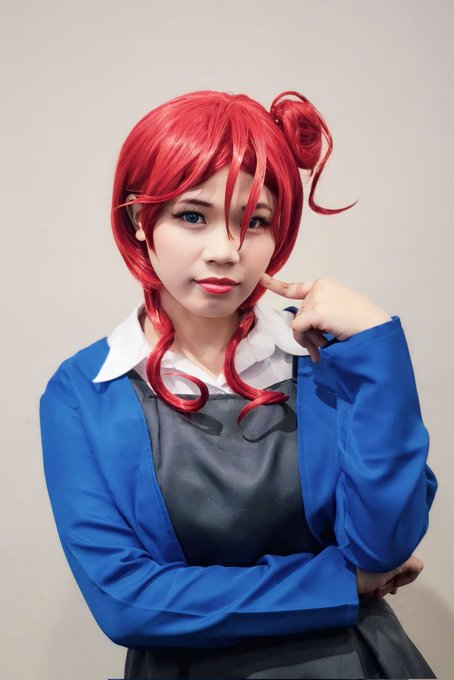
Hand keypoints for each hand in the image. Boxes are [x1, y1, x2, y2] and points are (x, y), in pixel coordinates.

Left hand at [260, 273, 391, 361]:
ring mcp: (317, 298)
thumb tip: (300, 330)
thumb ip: (318, 314)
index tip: (262, 278)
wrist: (375, 328)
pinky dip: (305, 341)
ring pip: (297, 324)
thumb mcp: (337, 311)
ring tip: (325, 346)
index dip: (276, 285)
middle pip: (298, 314)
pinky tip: (320, 348)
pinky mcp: (316, 311)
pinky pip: (298, 329)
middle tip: (320, 347)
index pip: (294, 288)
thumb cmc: (361, 323)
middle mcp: (318, 288)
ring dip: (309, 340)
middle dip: (307, 333)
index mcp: (323, 286)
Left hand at [356, 555, 423, 598]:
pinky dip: (378, 582)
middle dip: (393, 583)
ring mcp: (376, 558)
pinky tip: (371, 590)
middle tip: (381, 590)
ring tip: (375, 592)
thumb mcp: (391, 568)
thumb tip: (416, 566)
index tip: (394, 584)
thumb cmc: (367, 572)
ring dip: (385, 585)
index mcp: (394, 551)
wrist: (341, 573)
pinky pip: (379, 573)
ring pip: (390, 573)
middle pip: (401, 570)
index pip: (416, 566)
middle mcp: (387, 552)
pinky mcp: (366, 563)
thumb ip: (408, 565)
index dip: (408, 578)